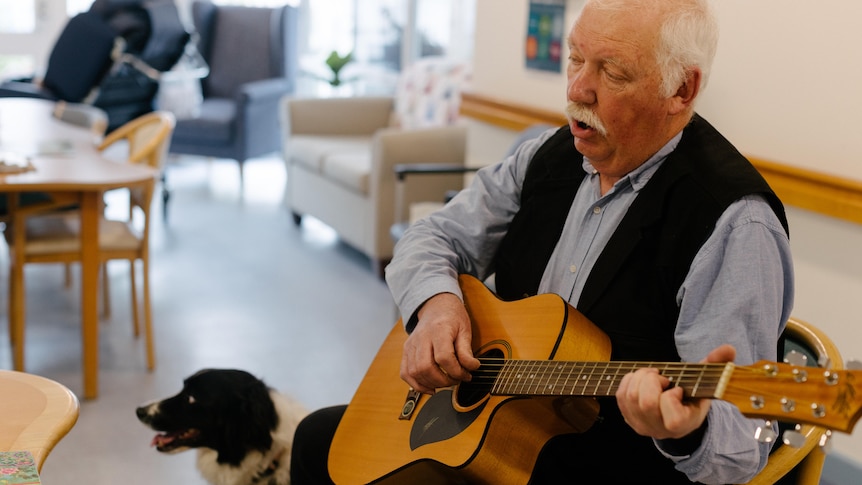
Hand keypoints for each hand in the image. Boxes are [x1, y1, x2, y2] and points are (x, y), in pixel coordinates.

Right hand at [400, 293, 480, 393]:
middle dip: (444, 381)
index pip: (444, 357)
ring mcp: (411, 344)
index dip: (457, 371)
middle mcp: (421, 337)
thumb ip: (466, 350)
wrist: (436, 307)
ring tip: (446, 383)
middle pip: (426, 367)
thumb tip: (471, 367)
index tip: (467, 374)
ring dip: (431, 384)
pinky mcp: (406, 351)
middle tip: (457, 380)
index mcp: (439, 330)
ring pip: (414, 372)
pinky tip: (430, 388)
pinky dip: (416, 385)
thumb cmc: (452, 318)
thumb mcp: (465, 329)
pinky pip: (405, 373)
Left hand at [616, 344, 736, 439]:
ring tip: (652, 377)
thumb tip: (729, 348)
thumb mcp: (706, 383)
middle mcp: (658, 429)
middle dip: (652, 381)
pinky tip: (641, 379)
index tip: (677, 389)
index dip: (672, 396)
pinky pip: (620, 395)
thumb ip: (715, 364)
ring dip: (640, 378)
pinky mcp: (627, 416)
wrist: (676, 416)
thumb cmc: (692, 397)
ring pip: (630, 396)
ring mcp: (641, 424)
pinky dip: (629, 380)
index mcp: (681, 424)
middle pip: (646, 402)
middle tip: (661, 378)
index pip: (672, 416)